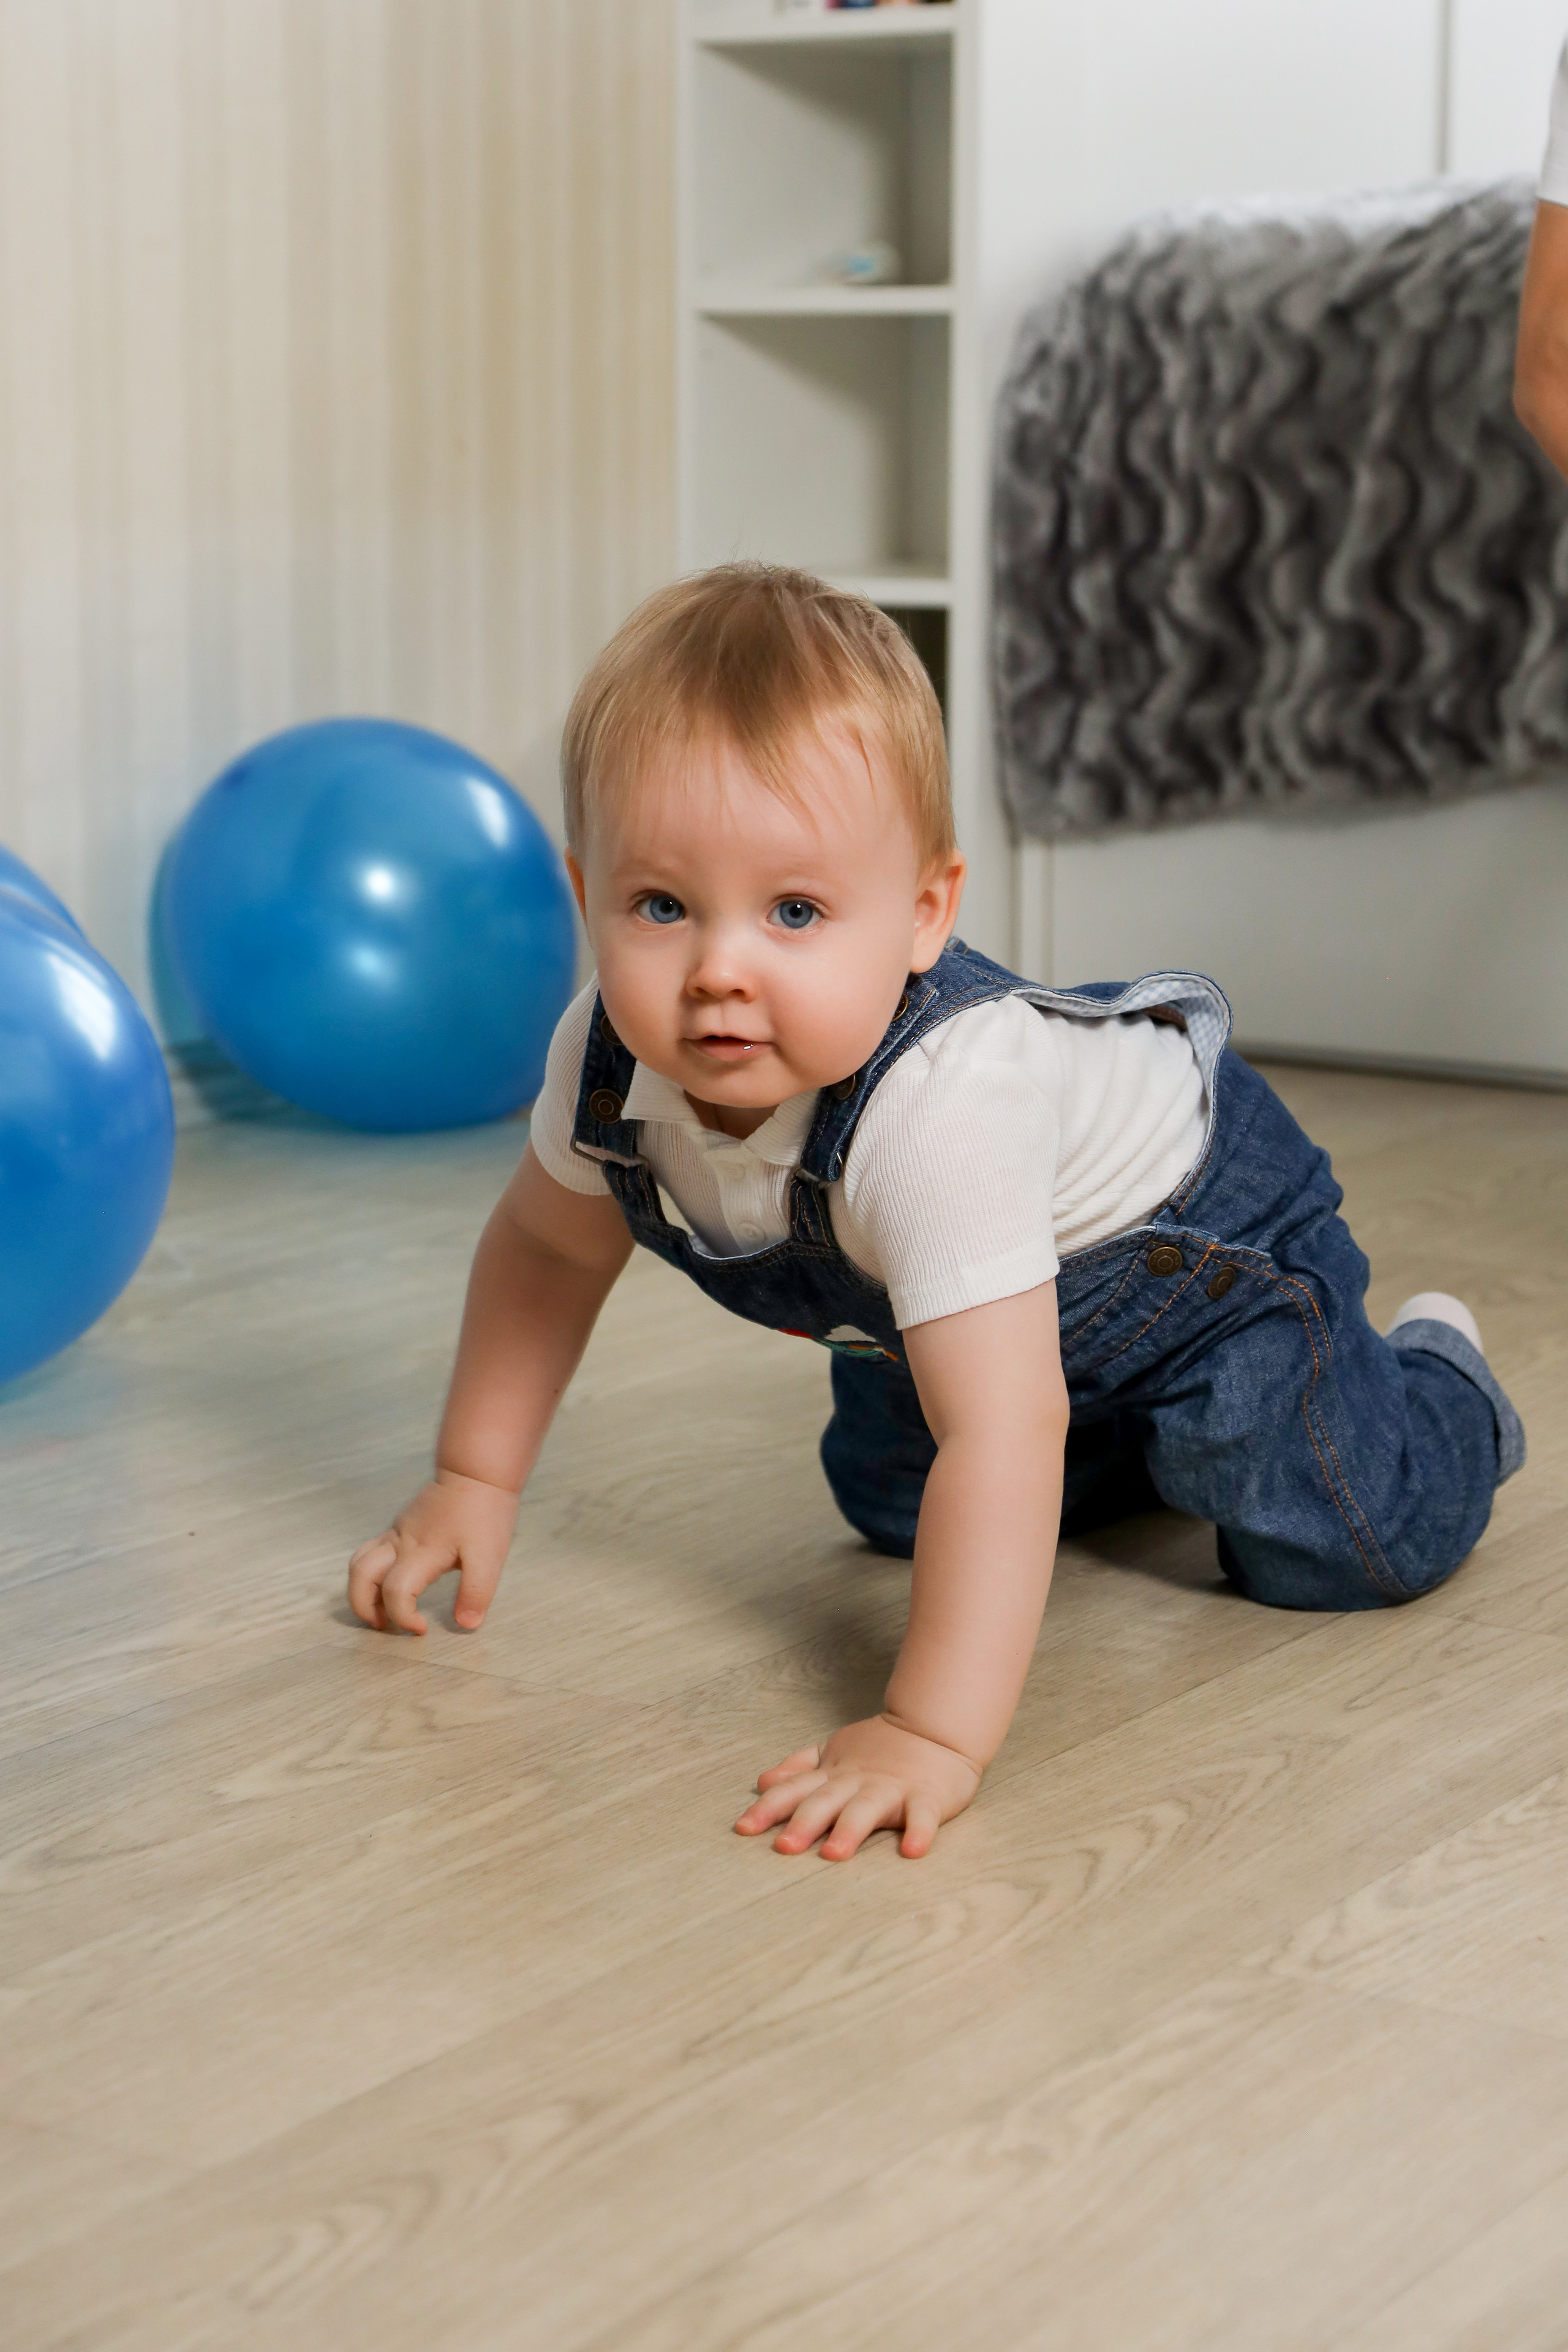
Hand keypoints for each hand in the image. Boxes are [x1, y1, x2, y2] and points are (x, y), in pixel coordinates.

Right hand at [347, 1468, 519, 1633]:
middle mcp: (400, 1542)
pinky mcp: (400, 1526)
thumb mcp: (489, 1556)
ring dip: (362, 1590)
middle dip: (363, 1607)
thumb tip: (465, 1624)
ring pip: (359, 1562)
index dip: (402, 1617)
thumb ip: (476, 1592)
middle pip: (359, 1575)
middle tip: (384, 1626)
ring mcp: (397, 1532)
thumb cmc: (484, 1513)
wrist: (476, 1472)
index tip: (422, 1628)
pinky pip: (371, 1551)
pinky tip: (395, 1582)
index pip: (395, 1592)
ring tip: (383, 1609)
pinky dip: (371, 1573)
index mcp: (421, 1552)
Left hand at [734, 1714, 981, 1861]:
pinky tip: (912, 1851)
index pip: (794, 1791)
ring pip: (866, 1809)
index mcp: (833, 1775)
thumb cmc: (880, 1748)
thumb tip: (762, 1783)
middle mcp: (856, 1782)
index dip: (768, 1808)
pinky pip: (922, 1816)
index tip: (743, 1828)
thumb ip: (798, 1768)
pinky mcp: (926, 1798)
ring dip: (850, 1830)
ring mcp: (891, 1789)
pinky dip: (919, 1832)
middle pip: (825, 1801)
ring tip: (834, 1853)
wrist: (934, 1728)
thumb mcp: (833, 1753)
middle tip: (783, 1847)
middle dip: (804, 1823)